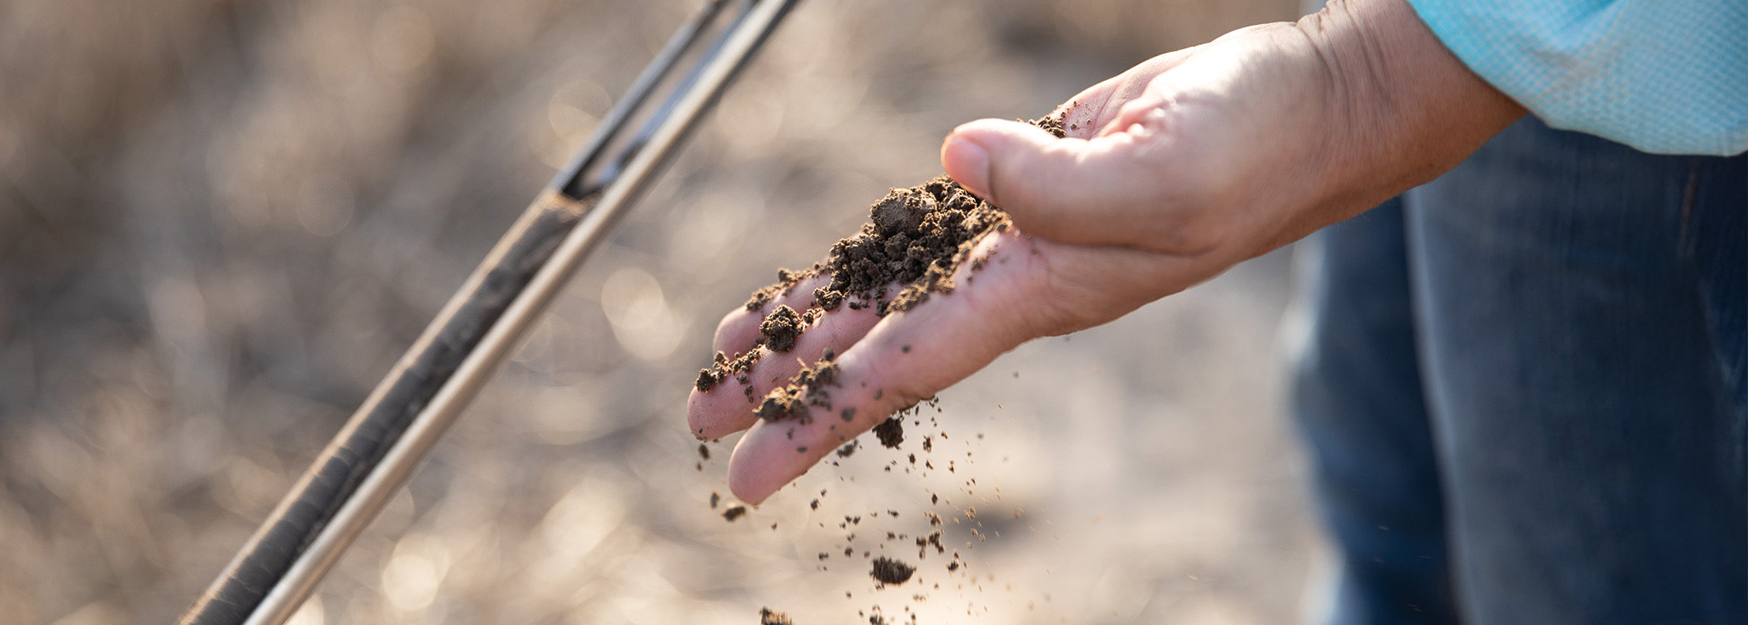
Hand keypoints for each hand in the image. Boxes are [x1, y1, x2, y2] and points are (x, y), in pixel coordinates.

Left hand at [689, 0, 1521, 503]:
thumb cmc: (1255, 149)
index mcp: (1042, 294)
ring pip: (885, 286)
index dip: (817, 419)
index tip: (746, 473)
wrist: (1301, 107)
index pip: (903, 371)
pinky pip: (920, 226)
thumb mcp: (1163, 174)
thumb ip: (1054, 183)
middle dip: (786, 384)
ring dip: (807, 319)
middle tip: (702, 420)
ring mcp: (1016, 230)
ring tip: (731, 352)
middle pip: (874, 342)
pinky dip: (863, 252)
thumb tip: (950, 164)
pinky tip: (823, 273)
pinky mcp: (1021, 180)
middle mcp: (1015, 278)